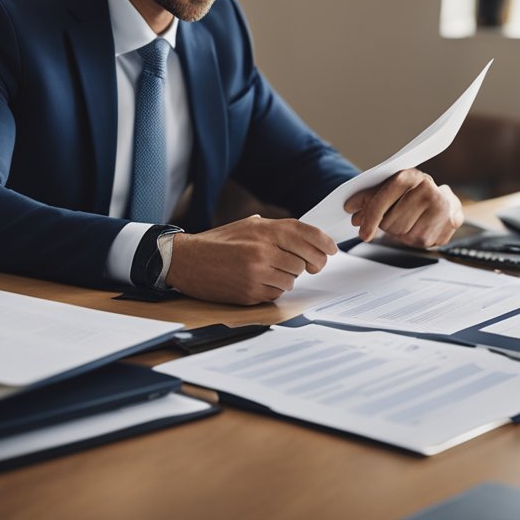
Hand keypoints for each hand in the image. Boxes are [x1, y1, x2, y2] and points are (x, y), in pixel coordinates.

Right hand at [164, 215, 337, 304]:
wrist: (187, 261)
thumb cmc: (218, 242)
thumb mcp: (248, 225)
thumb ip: (276, 229)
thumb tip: (307, 239)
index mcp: (263, 229)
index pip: (305, 234)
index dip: (324, 242)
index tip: (332, 249)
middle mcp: (263, 250)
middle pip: (304, 261)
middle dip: (310, 264)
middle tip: (310, 266)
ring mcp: (257, 273)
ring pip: (292, 280)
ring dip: (287, 277)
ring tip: (270, 271)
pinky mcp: (250, 293)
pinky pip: (277, 293)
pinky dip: (273, 289)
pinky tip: (258, 281)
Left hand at [343, 168, 463, 248]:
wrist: (445, 199)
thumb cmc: (413, 193)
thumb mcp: (389, 188)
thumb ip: (368, 197)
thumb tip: (351, 208)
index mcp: (409, 176)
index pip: (383, 201)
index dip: (370, 219)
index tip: (363, 234)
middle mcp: (427, 189)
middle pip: (392, 223)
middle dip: (386, 226)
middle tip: (391, 220)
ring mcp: (441, 207)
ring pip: (405, 235)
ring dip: (401, 233)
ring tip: (407, 221)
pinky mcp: (450, 224)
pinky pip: (421, 243)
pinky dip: (415, 239)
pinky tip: (419, 227)